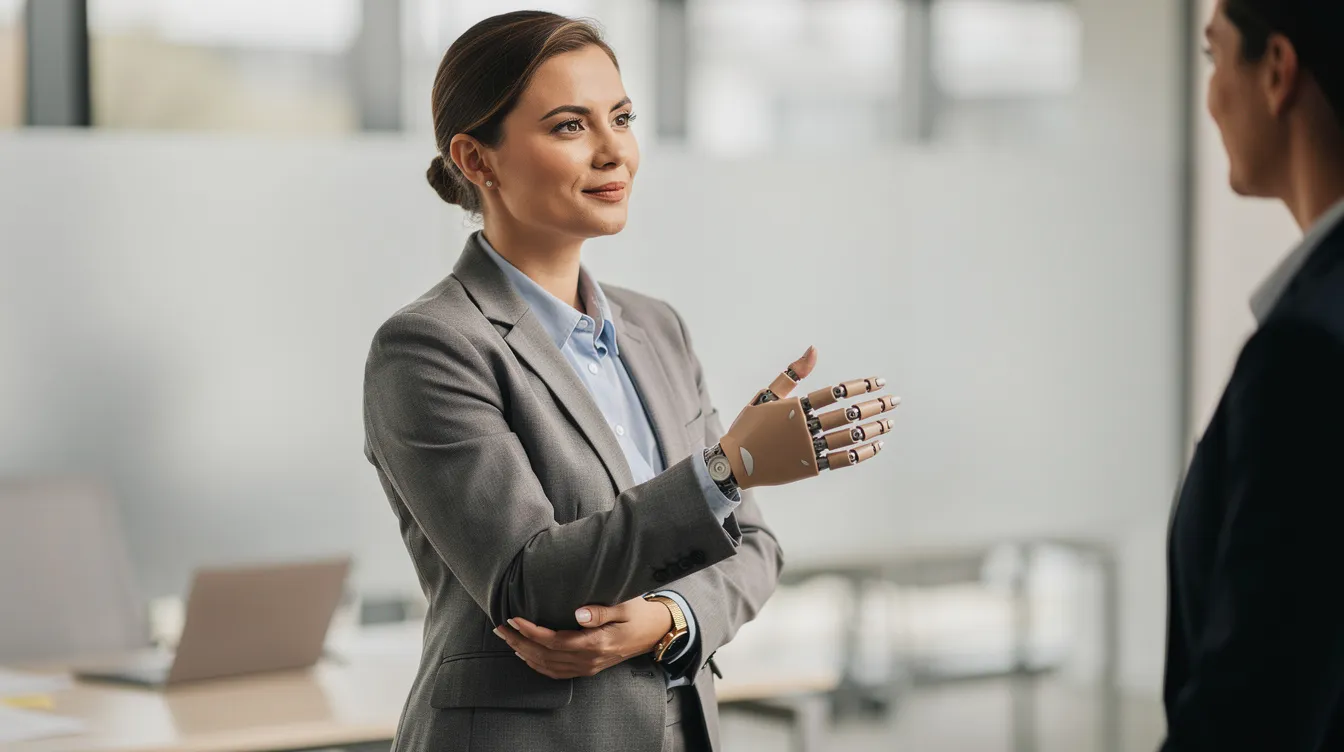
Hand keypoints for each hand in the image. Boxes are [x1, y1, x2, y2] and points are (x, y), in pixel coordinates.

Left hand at [495, 597, 672, 679]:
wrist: (656, 632)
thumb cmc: (640, 613)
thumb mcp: (624, 606)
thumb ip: (601, 610)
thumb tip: (579, 613)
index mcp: (595, 643)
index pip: (554, 641)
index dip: (531, 632)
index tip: (514, 619)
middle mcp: (589, 660)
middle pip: (545, 656)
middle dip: (519, 642)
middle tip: (500, 627)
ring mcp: (588, 667)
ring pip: (548, 666)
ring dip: (523, 653)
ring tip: (507, 639)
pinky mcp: (588, 668)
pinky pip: (557, 672)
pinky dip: (537, 665)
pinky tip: (525, 656)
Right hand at [714, 345, 899, 489]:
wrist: (735, 463)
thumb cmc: (749, 425)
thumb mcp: (766, 395)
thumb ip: (792, 374)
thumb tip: (814, 350)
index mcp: (795, 407)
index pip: (835, 393)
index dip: (858, 386)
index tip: (878, 382)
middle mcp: (804, 428)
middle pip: (847, 414)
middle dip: (874, 406)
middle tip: (894, 400)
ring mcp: (809, 449)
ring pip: (849, 437)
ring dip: (873, 428)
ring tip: (890, 421)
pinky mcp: (811, 467)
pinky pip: (843, 459)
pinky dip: (862, 452)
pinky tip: (877, 444)